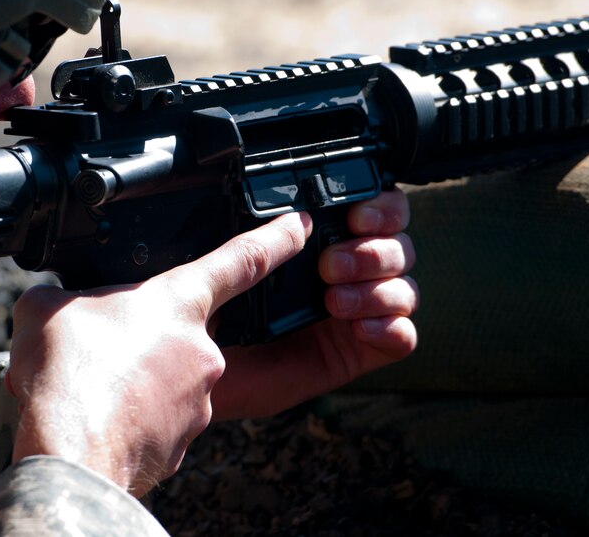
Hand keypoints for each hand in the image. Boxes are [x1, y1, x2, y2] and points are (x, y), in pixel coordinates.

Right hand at [5, 212, 312, 496]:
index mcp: (179, 302)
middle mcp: (202, 350)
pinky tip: (100, 418)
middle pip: (179, 333)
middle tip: (101, 350)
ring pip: (167, 380)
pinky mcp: (182, 444)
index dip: (275, 239)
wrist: (68, 451)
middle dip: (145, 339)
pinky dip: (132, 418)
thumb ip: (66, 297)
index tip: (299, 226)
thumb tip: (56, 307)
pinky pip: (159, 422)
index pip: (242, 260)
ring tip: (92, 389)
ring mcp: (198, 401)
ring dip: (136, 381)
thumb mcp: (48, 307)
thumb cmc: (67, 374)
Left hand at [211, 188, 417, 420]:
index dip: (381, 207)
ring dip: (380, 290)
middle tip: (330, 266)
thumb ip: (254, 250)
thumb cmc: (196, 323)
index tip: (356, 215)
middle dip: (376, 251)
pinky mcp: (351, 356)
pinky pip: (401, 338)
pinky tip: (359, 328)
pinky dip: (393, 328)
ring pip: (404, 290)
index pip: (372, 212)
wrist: (184, 382)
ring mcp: (348, 317)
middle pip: (398, 248)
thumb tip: (299, 221)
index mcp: (310, 245)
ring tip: (333, 302)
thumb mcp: (215, 277)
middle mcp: (338, 275)